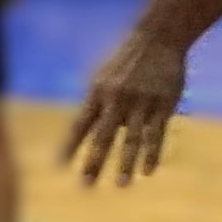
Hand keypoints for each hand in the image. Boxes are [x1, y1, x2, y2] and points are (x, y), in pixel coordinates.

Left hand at [62, 24, 186, 185]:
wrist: (158, 37)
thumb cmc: (126, 59)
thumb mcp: (103, 75)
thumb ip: (95, 104)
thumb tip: (86, 135)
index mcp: (98, 92)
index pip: (79, 125)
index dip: (69, 146)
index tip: (58, 166)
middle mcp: (117, 99)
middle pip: (104, 136)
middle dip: (94, 162)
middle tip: (86, 184)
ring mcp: (141, 102)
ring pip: (132, 138)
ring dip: (126, 163)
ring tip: (121, 184)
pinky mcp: (163, 104)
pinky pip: (156, 133)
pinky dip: (152, 153)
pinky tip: (147, 171)